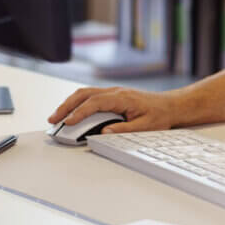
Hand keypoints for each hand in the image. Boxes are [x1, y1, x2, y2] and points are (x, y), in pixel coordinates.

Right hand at [47, 86, 179, 133]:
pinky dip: (77, 102)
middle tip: (53, 119)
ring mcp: (113, 92)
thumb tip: (104, 132)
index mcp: (122, 97)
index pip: (94, 103)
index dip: (79, 112)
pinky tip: (70, 111)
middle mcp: (115, 92)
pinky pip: (90, 95)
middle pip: (84, 94)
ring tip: (57, 117)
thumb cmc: (160, 115)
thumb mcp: (145, 126)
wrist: (170, 105)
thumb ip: (123, 129)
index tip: (68, 122)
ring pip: (85, 93)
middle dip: (66, 106)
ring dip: (69, 103)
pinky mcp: (112, 96)